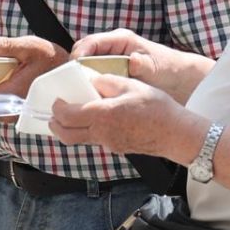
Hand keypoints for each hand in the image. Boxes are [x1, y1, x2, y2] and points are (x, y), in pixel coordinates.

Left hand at [48, 75, 193, 158]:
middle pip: (67, 135)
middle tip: (53, 115)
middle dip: (56, 125)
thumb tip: (92, 81)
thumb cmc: (157, 108)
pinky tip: (95, 121)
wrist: (176, 133)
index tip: (57, 100)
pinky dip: (88, 132)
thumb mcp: (131, 85)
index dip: (57, 108)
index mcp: (102, 115)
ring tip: (70, 118)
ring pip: (80, 140)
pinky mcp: (118, 148)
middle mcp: (102, 133)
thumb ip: (107, 82)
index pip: (68, 116)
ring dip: (70, 130)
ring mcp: (109, 144)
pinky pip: (96, 141)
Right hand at [73, 29, 207, 100]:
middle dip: (74, 66)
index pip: (91, 42)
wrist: (179, 79)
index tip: (74, 67)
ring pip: (84, 65)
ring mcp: (109, 59)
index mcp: (120, 40)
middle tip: (69, 83)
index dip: (79, 53)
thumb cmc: (167, 68)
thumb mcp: (155, 66)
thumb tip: (133, 61)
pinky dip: (87, 85)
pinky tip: (86, 97)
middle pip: (82, 52)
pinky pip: (92, 76)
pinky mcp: (110, 72)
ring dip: (78, 77)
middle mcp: (111, 47)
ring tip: (74, 91)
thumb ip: (143, 63)